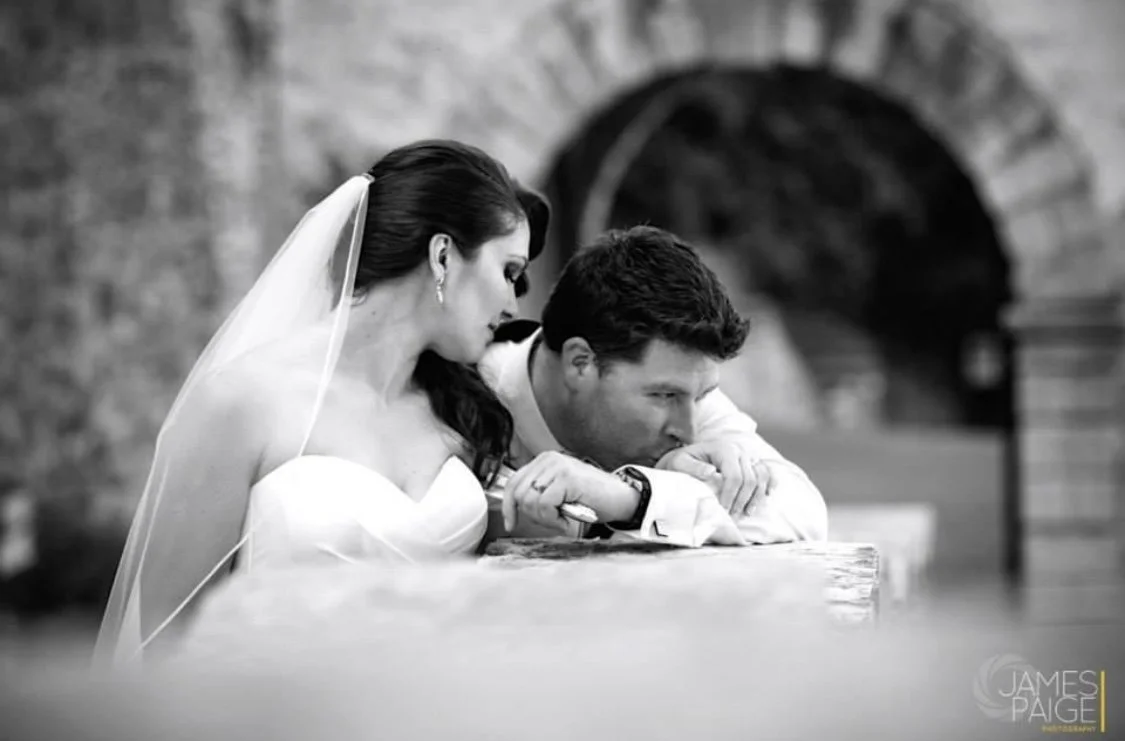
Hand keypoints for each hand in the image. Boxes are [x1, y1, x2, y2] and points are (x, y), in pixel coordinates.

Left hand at [502, 452, 638, 532]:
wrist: (622, 498)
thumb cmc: (592, 499)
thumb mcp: (559, 494)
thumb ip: (538, 494)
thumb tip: (514, 509)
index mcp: (544, 461)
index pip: (513, 483)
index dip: (508, 506)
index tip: (511, 523)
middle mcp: (548, 459)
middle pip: (518, 494)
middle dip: (532, 515)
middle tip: (554, 520)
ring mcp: (557, 467)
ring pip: (530, 501)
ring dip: (546, 519)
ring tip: (564, 518)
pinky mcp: (567, 478)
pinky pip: (545, 505)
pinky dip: (555, 519)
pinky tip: (569, 518)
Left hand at [656, 441, 772, 515]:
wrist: (688, 457)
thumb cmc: (683, 461)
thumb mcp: (681, 463)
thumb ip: (694, 468)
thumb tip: (711, 472)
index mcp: (723, 448)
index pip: (734, 476)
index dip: (730, 496)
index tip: (723, 510)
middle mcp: (739, 449)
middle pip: (750, 478)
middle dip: (742, 500)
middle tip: (732, 516)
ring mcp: (748, 455)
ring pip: (762, 476)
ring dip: (756, 497)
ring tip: (746, 512)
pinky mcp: (753, 461)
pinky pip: (767, 472)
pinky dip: (769, 484)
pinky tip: (767, 496)